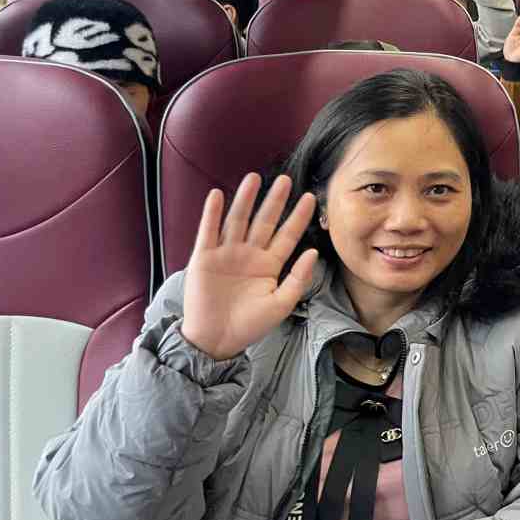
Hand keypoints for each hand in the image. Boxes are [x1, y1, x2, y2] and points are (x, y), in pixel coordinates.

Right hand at [182, 174, 317, 361]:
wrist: (217, 341)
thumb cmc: (251, 325)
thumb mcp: (282, 303)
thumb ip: (298, 277)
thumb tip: (314, 251)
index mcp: (270, 264)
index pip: (288, 235)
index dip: (298, 217)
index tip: (311, 197)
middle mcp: (249, 254)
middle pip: (264, 221)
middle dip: (274, 201)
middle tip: (284, 179)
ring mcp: (226, 254)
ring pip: (238, 220)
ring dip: (245, 199)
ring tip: (254, 178)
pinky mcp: (204, 258)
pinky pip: (209, 231)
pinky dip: (212, 213)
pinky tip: (218, 195)